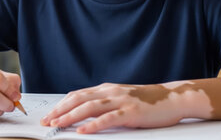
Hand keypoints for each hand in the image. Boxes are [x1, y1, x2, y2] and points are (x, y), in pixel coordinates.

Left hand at [40, 82, 203, 133]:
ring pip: (89, 107)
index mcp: (107, 89)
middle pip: (78, 99)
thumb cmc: (149, 101)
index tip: (48, 115)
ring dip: (70, 117)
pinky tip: (82, 131)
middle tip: (46, 121)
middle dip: (59, 110)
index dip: (61, 104)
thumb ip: (106, 104)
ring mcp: (120, 101)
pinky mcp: (131, 112)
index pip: (77, 95)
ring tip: (57, 125)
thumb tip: (86, 115)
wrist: (174, 97)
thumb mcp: (123, 99)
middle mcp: (110, 92)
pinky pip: (108, 118)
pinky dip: (93, 125)